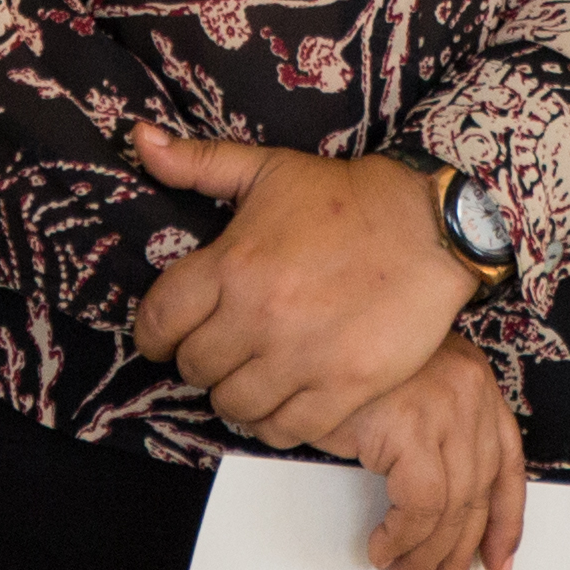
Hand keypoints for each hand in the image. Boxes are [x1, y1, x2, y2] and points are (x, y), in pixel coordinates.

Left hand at [130, 128, 478, 453]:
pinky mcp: (342, 387)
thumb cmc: (344, 196)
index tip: (166, 338)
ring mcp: (301, 357)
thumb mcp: (267, 168)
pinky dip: (274, 423)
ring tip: (249, 376)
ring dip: (234, 394)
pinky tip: (282, 400)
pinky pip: (283, 430)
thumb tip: (140, 139)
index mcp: (232, 264)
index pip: (159, 322)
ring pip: (233, 405)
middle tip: (219, 350)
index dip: (154, 335)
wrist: (428, 225)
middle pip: (195, 368)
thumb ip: (198, 162)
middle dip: (199, 361)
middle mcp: (258, 316)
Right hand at [333, 343, 527, 569]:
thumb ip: (428, 437)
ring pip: (451, 511)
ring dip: (425, 562)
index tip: (497, 563)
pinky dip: (401, 539)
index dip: (506, 523)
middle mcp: (471, 396)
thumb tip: (431, 512)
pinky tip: (383, 551)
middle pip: (477, 498)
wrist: (311, 321)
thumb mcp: (403, 393)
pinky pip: (420, 507)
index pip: (507, 467)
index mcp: (474, 386)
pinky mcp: (413, 426)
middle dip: (458, 559)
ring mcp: (446, 409)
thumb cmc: (350, 356)